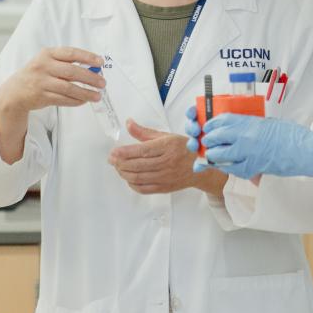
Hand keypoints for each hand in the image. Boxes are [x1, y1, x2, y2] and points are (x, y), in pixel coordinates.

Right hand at [0, 47, 103, 116]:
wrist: (15, 91)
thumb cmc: (37, 74)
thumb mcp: (47, 62)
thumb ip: (66, 63)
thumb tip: (92, 69)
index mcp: (47, 54)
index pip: (71, 53)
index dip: (88, 57)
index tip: (100, 62)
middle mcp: (43, 66)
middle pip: (72, 72)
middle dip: (90, 78)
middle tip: (102, 83)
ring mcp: (42, 82)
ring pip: (69, 88)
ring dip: (86, 93)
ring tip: (97, 96)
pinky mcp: (41, 97)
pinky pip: (63, 99)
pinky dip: (76, 101)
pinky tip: (84, 100)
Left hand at [110, 120, 225, 195]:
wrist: (201, 168)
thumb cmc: (183, 149)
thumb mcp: (166, 136)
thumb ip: (144, 132)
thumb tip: (129, 124)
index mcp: (167, 147)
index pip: (142, 151)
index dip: (125, 152)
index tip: (114, 152)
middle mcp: (167, 163)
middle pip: (137, 165)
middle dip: (120, 163)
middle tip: (112, 159)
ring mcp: (165, 177)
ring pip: (138, 178)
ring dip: (124, 173)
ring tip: (118, 167)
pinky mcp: (164, 187)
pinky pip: (144, 189)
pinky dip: (132, 184)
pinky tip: (128, 178)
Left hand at [197, 114, 312, 184]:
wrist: (306, 150)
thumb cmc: (292, 136)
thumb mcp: (269, 124)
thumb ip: (252, 126)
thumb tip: (239, 130)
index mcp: (250, 122)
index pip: (222, 120)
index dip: (212, 124)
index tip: (209, 127)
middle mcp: (246, 135)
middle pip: (216, 136)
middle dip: (209, 140)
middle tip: (207, 143)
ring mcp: (248, 152)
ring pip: (219, 154)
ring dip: (213, 155)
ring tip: (213, 156)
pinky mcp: (253, 167)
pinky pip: (231, 169)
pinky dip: (226, 167)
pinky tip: (225, 166)